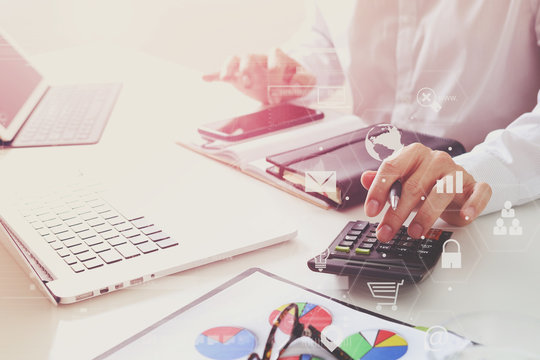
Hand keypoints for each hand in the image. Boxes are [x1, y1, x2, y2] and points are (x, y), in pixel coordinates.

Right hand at [202, 48, 315, 103]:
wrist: (287, 82)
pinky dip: (215, 74)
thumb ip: (306, 80)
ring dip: (231, 68)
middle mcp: (261, 59)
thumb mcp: (307, 81)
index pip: (274, 62)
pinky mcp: (239, 76)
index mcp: (278, 58)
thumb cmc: (295, 80)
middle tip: (251, 86)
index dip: (276, 78)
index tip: (277, 96)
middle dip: (250, 71)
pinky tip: (206, 78)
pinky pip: (225, 71)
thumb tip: (295, 82)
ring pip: (236, 59)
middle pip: (251, 56)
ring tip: (228, 78)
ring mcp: (248, 67)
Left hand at [360, 143, 491, 241]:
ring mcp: (457, 172)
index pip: (392, 168)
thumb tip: (364, 178)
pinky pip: (478, 193)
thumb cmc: (426, 182)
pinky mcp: (476, 186)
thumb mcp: (402, 181)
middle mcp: (436, 160)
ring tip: (414, 232)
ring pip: (441, 192)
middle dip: (396, 213)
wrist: (456, 181)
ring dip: (426, 216)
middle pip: (413, 186)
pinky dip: (472, 205)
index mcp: (414, 154)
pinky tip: (464, 216)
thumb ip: (384, 181)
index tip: (370, 211)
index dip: (379, 191)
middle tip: (385, 231)